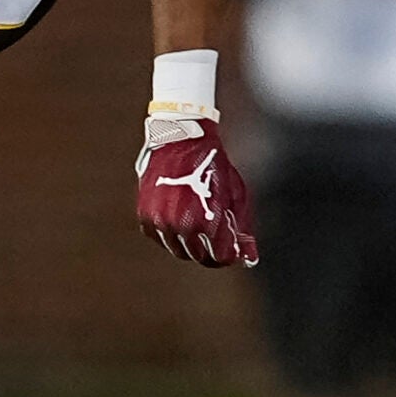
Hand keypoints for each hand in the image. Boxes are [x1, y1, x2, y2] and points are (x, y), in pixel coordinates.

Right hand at [135, 114, 256, 266]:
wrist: (182, 137)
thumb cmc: (213, 164)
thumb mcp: (235, 196)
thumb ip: (242, 229)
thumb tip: (249, 259)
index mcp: (207, 221)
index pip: (220, 257)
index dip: (228, 256)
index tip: (230, 251)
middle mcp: (182, 225)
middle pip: (198, 256)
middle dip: (211, 252)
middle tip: (215, 244)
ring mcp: (161, 221)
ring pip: (178, 250)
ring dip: (190, 246)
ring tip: (199, 233)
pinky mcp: (146, 214)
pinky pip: (158, 237)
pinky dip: (169, 236)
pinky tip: (179, 224)